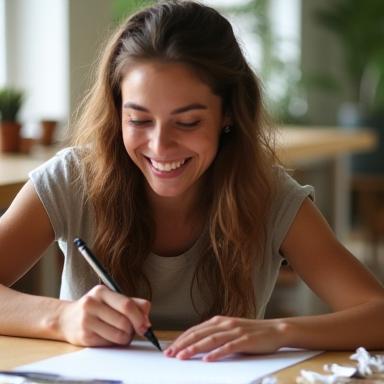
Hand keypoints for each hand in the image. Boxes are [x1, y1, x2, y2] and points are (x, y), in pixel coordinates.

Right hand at [57, 285, 150, 346]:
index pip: (127, 305)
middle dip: (133, 329)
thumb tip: (146, 317)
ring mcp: (87, 321)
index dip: (139, 317)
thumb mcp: (111, 299)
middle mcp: (92, 304)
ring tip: (122, 334)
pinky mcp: (85, 337)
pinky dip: (115, 343)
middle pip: (124, 321)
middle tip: (134, 330)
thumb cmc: (95, 308)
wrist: (67, 319)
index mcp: (101, 291)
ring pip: (118, 335)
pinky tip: (110, 337)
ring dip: (126, 338)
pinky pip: (109, 344)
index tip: (146, 325)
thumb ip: (133, 303)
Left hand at [164, 316, 287, 361]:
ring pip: (210, 339)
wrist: (275, 330)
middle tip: (171, 354)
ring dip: (195, 348)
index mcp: (219, 321)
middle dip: (183, 344)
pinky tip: (208, 359)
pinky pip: (228, 347)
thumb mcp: (230, 330)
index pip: (195, 330)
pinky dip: (217, 353)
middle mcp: (225, 324)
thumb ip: (215, 334)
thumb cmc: (251, 332)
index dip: (181, 339)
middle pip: (199, 334)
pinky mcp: (245, 340)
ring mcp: (234, 331)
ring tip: (183, 356)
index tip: (170, 349)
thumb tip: (196, 344)